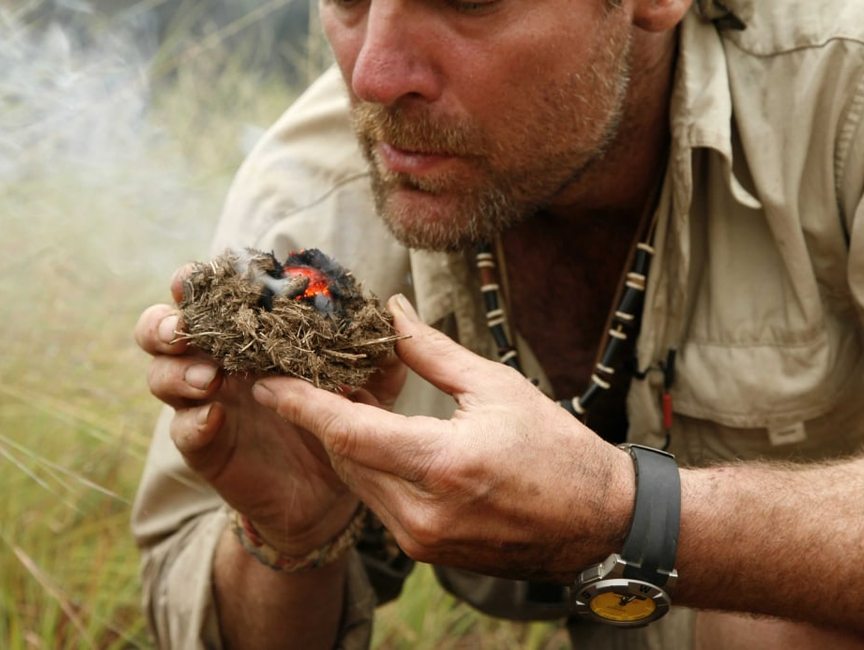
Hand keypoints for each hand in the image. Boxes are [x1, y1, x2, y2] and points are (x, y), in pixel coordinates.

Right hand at [135, 265, 406, 553]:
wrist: (330, 491)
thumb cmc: (339, 417)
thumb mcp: (367, 384)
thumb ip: (376, 350)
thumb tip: (392, 309)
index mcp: (247, 333)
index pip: (209, 297)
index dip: (196, 281)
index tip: (200, 274)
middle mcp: (216, 361)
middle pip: (160, 329)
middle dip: (164, 322)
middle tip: (184, 328)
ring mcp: (205, 404)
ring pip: (162, 376)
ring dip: (179, 371)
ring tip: (211, 377)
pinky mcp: (205, 447)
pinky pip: (183, 431)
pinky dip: (193, 421)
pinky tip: (213, 416)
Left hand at [251, 294, 634, 580]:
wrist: (599, 521)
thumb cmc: (556, 449)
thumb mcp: (496, 387)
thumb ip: (432, 353)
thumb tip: (391, 312)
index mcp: (443, 465)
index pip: (349, 433)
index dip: (301, 404)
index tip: (264, 381)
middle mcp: (424, 513)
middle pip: (345, 458)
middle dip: (319, 417)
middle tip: (300, 374)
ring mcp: (424, 540)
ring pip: (359, 482)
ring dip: (343, 443)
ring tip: (336, 397)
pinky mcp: (428, 552)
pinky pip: (380, 503)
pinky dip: (371, 468)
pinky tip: (373, 437)